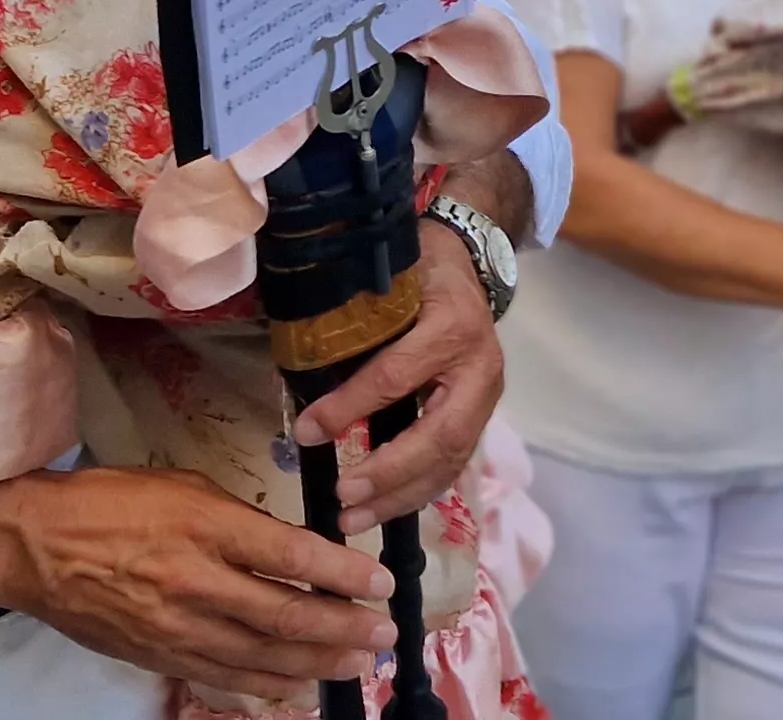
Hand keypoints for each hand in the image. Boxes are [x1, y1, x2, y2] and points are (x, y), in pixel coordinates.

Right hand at [0, 465, 395, 703]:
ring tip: (359, 664)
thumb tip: (293, 549)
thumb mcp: (183, 487)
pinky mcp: (162, 656)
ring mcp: (178, 627)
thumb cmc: (108, 503)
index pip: (291, 554)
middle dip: (344, 627)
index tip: (380, 584)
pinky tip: (301, 686)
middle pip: (286, 613)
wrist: (35, 547)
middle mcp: (196, 581)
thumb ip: (240, 520)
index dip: (343, 573)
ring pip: (264, 656)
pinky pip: (226, 678)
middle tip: (383, 634)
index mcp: (204, 526)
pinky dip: (269, 687)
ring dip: (319, 663)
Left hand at [294, 222, 501, 529]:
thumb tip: (295, 361)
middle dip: (388, 474)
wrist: (470, 262)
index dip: (350, 407)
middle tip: (344, 499)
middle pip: (439, 436)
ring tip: (355, 520)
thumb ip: (355, 315)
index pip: (397, 376)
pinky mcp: (482, 416)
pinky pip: (453, 464)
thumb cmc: (420, 267)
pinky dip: (417, 491)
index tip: (305, 432)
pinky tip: (383, 509)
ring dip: (401, 497)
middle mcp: (480, 368)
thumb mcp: (389, 276)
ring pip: (451, 461)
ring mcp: (487, 397)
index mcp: (452, 326)